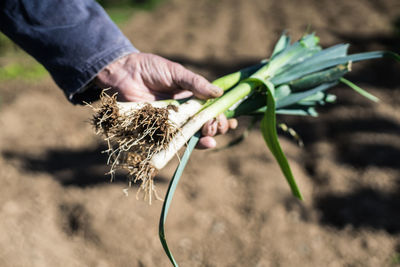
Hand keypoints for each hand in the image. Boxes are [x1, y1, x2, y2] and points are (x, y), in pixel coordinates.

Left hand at [94, 52, 236, 148]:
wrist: (122, 72)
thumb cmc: (150, 69)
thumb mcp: (176, 73)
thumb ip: (196, 83)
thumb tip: (219, 93)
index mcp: (190, 100)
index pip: (209, 112)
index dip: (220, 118)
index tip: (229, 119)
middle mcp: (181, 114)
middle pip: (202, 127)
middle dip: (214, 128)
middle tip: (216, 125)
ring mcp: (168, 124)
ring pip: (189, 136)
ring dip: (203, 138)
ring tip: (210, 134)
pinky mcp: (155, 131)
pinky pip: (169, 142)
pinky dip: (182, 144)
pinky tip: (195, 142)